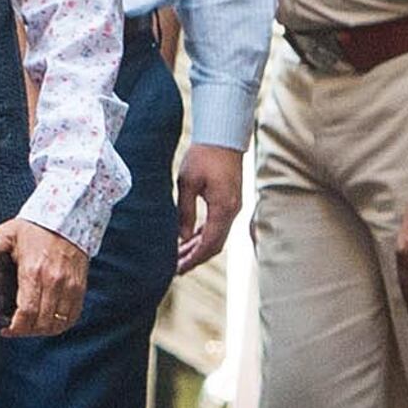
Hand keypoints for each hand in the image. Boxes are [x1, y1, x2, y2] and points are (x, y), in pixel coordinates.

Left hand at [0, 218, 90, 336]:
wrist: (67, 217)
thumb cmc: (34, 227)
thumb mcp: (6, 233)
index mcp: (33, 271)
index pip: (27, 312)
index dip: (16, 328)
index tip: (6, 330)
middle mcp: (54, 282)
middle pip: (42, 322)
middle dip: (26, 331)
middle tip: (14, 330)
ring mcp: (70, 286)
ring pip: (59, 323)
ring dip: (43, 331)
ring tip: (29, 328)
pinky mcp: (80, 287)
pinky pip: (73, 316)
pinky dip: (60, 325)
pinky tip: (48, 323)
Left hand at [171, 142, 244, 275]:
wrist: (222, 138)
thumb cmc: (203, 156)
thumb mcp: (187, 183)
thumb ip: (184, 212)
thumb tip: (181, 237)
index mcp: (223, 208)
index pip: (210, 243)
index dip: (194, 258)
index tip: (179, 269)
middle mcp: (232, 211)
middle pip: (215, 244)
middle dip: (195, 258)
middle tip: (175, 269)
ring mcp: (232, 207)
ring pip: (216, 236)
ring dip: (198, 247)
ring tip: (178, 257)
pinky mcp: (229, 201)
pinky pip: (217, 225)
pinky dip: (203, 235)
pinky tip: (188, 240)